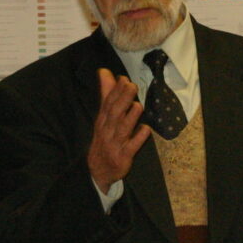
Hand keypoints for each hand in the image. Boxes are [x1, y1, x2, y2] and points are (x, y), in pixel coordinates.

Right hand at [86, 68, 151, 192]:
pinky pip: (131, 147)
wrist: (97, 171)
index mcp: (103, 120)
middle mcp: (107, 130)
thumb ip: (106, 94)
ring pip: (122, 129)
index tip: (124, 79)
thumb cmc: (104, 138)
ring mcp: (115, 144)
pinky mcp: (123, 157)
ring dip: (130, 117)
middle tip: (132, 86)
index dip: (115, 91)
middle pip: (114, 113)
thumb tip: (105, 72)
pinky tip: (146, 129)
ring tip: (138, 105)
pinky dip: (138, 138)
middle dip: (123, 100)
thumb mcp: (102, 116)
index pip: (108, 103)